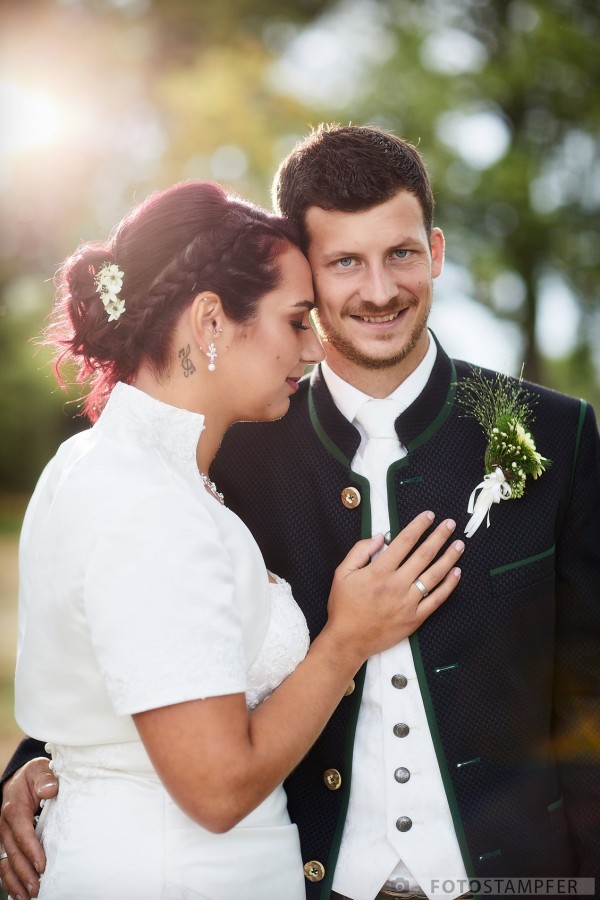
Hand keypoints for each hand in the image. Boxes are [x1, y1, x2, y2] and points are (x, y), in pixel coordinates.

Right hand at [0, 759, 56, 899]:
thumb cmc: (33, 777)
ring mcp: (3, 836)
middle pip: (13, 853)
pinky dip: (10, 881)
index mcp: (14, 809)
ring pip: (5, 863)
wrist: (20, 780)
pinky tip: (20, 894)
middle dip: (25, 873)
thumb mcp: (39, 770)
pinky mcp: (5, 843)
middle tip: (38, 888)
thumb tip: (50, 789)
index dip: (31, 850)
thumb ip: (45, 778)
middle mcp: (5, 825)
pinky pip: (4, 864)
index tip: (42, 865)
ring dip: (16, 882)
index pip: (22, 833)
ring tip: (28, 896)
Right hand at [325, 511, 463, 664]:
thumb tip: (379, 537)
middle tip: (450, 525)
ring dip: (448, 558)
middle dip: (439, 537)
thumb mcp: (342, 573)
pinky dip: (448, 586)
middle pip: (424, 555)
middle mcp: (397, 584)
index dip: (418, 526)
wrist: (348, 640)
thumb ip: (359, 551)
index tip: (428, 516)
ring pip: (434, 575)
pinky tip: (456, 573)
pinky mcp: (415, 618)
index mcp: (379, 571)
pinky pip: (436, 600)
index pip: (404, 542)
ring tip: (459, 545)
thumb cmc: (344, 606)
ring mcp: (408, 602)